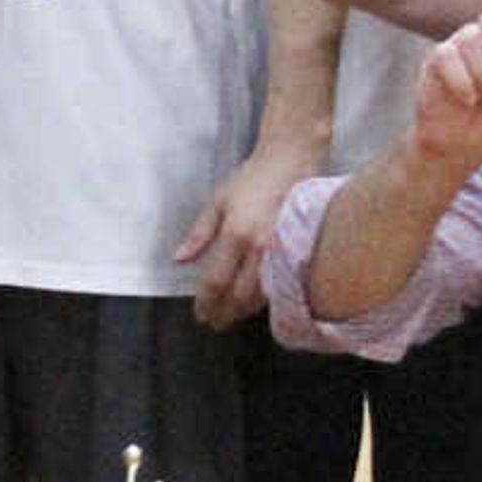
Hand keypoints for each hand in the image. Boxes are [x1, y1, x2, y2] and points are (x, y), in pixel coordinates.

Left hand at [177, 134, 311, 328]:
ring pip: (262, 297)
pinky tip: (256, 302)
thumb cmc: (254, 177)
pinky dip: (265, 300)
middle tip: (214, 322)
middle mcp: (261, 248)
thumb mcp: (219, 200)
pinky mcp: (301, 253)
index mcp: (236, 234)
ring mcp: (284, 253)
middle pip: (239, 297)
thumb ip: (199, 233)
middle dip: (224, 314)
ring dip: (244, 311)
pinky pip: (282, 287)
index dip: (205, 303)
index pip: (216, 282)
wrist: (294, 159)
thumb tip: (180, 260)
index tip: (200, 313)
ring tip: (231, 315)